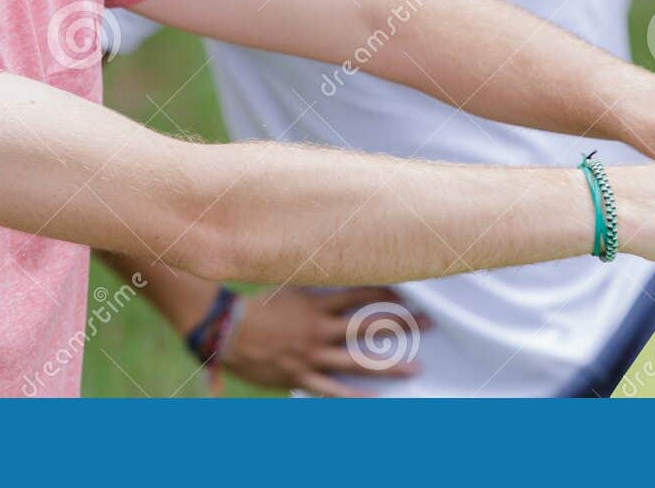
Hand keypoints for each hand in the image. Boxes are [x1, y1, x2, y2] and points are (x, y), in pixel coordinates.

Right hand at [220, 286, 431, 396]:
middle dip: (401, 324)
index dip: (385, 295)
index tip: (408, 294)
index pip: (358, 295)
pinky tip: (375, 401)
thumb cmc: (253, 305)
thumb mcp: (283, 284)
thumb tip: (324, 253)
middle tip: (429, 322)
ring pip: (356, 360)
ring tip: (415, 368)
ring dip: (388, 364)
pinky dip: (353, 396)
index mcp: (315, 304)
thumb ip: (306, 275)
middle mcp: (319, 329)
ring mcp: (311, 355)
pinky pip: (331, 389)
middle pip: (367, 326)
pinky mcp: (299, 376)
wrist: (225, 329)